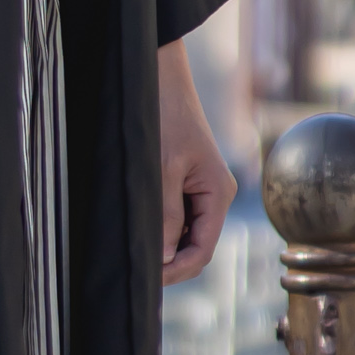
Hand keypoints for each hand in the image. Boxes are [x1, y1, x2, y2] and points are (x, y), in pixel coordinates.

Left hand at [159, 40, 234, 280]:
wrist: (160, 77)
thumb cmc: (165, 116)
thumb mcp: (163, 170)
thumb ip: (167, 215)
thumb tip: (165, 257)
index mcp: (218, 193)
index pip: (202, 250)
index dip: (176, 269)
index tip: (148, 277)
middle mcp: (214, 194)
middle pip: (196, 246)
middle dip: (170, 262)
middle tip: (138, 270)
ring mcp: (201, 188)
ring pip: (186, 233)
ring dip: (165, 245)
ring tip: (137, 249)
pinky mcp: (187, 180)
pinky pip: (178, 216)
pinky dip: (162, 227)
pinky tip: (143, 229)